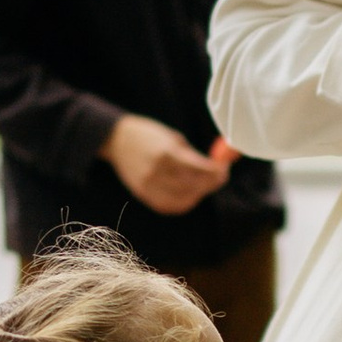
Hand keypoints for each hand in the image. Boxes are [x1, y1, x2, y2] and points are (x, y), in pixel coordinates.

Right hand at [103, 114, 232, 214]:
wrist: (117, 140)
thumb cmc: (147, 135)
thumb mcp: (172, 138)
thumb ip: (192, 155)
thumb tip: (214, 168)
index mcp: (166, 153)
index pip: (200, 168)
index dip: (216, 171)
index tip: (224, 167)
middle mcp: (157, 172)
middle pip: (194, 186)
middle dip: (211, 182)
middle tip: (220, 177)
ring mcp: (149, 186)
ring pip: (184, 199)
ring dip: (200, 193)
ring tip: (205, 184)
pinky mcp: (143, 195)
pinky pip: (169, 207)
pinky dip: (184, 203)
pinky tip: (190, 194)